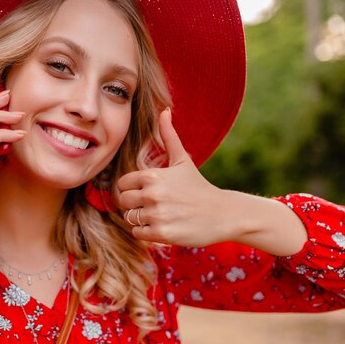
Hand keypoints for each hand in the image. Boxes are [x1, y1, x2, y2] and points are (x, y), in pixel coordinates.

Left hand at [117, 108, 229, 246]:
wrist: (222, 214)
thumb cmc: (198, 186)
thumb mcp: (183, 160)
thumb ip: (169, 136)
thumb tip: (164, 111)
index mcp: (152, 175)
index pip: (122, 184)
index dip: (131, 189)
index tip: (146, 192)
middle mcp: (152, 194)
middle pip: (123, 202)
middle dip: (134, 205)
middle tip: (152, 205)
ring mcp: (157, 214)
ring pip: (129, 218)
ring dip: (141, 219)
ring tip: (160, 215)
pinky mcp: (162, 233)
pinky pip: (138, 233)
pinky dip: (147, 232)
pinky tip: (163, 226)